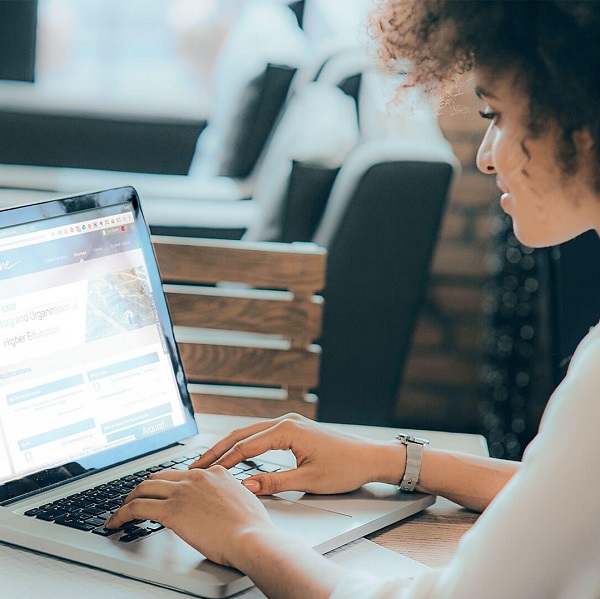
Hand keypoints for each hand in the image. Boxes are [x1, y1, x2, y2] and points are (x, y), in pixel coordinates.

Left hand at [104, 466, 274, 567]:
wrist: (251, 537)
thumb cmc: (252, 527)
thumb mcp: (244, 500)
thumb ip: (229, 496)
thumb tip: (223, 505)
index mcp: (215, 473)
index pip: (183, 474)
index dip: (169, 485)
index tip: (163, 494)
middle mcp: (197, 476)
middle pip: (160, 476)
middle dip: (145, 489)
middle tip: (136, 501)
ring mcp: (183, 491)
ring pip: (144, 488)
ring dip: (129, 499)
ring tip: (121, 511)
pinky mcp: (171, 509)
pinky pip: (137, 507)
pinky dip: (122, 514)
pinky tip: (116, 522)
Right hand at [190, 413, 404, 494]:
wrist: (370, 457)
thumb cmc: (345, 468)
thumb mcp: (308, 481)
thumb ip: (274, 483)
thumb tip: (245, 486)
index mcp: (287, 430)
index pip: (246, 446)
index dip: (224, 461)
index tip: (205, 474)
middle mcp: (286, 422)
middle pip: (243, 434)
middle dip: (219, 449)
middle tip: (197, 465)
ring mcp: (291, 424)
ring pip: (251, 433)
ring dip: (230, 446)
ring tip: (210, 461)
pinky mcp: (295, 430)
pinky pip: (263, 435)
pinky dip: (246, 445)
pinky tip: (236, 455)